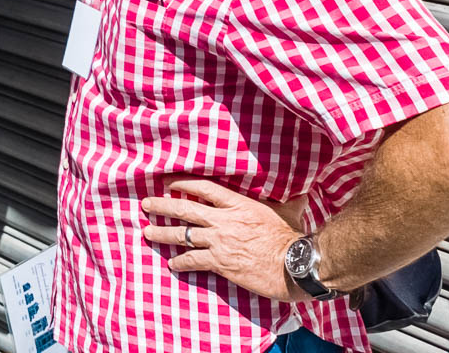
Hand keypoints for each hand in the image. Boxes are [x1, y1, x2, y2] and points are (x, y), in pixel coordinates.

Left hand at [140, 179, 307, 301]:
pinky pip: (193, 260)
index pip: (204, 189)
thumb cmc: (293, 238)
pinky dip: (180, 262)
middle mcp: (224, 220)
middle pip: (185, 210)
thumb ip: (290, 201)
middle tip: (146, 204)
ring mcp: (219, 241)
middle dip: (162, 206)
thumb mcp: (290, 212)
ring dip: (162, 233)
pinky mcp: (220, 263)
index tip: (168, 183)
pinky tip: (172, 264)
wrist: (295, 265)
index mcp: (239, 204)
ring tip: (147, 232)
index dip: (183, 184)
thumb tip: (302, 193)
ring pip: (182, 235)